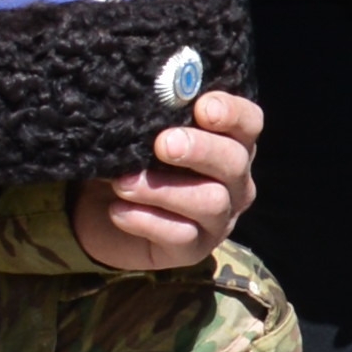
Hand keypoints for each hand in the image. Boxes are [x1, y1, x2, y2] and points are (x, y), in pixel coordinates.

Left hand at [71, 86, 261, 269]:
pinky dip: (147, 221)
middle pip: (234, 162)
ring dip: (164, 190)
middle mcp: (235, 181)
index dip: (232, 113)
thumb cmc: (132, 161)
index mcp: (230, 144)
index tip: (200, 107)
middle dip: (200, 150)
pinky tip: (118, 211)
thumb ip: (154, 118)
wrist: (102, 211)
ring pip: (211, 202)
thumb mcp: (143, 135)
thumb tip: (147, 102)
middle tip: (163, 144)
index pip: (249, 123)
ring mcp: (219, 219)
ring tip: (123, 183)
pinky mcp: (195, 249)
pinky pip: (181, 236)